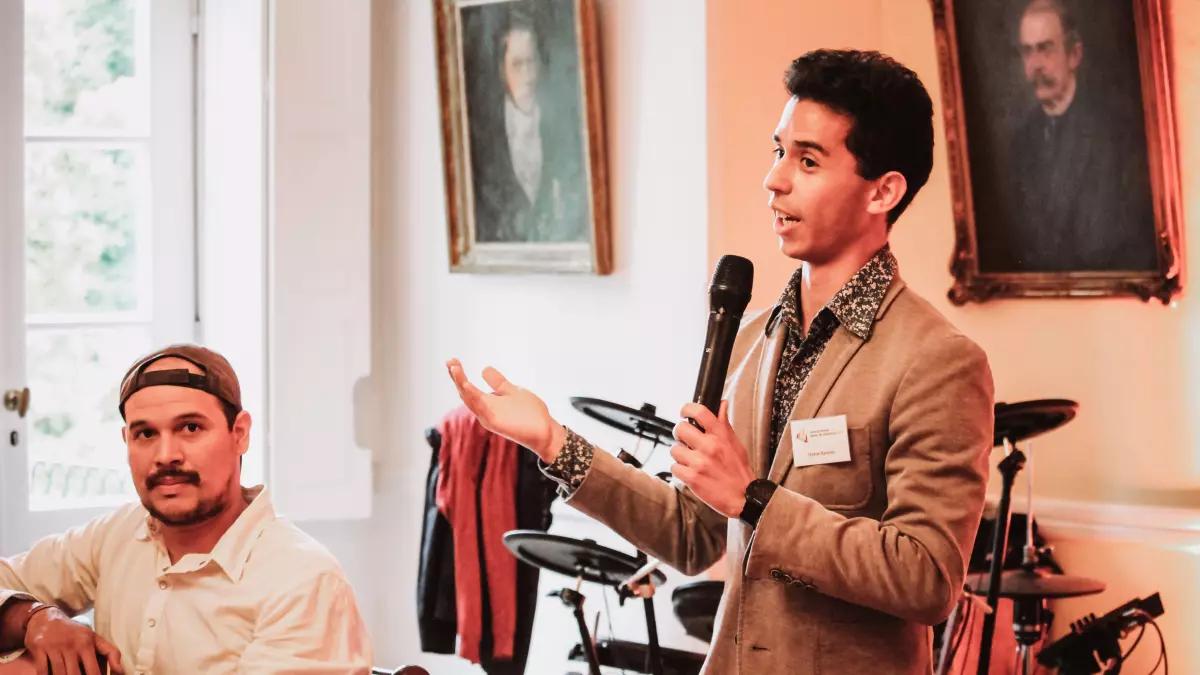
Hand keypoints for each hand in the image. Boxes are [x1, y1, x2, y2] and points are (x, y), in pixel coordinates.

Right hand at [24, 606, 123, 674]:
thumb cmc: (74, 633)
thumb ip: (110, 653)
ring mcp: (54, 646)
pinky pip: (42, 670)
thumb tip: (121, 672)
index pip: (93, 671)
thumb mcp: (94, 639)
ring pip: (59, 674)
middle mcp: (71, 644)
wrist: (46, 618)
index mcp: (87, 643)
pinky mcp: (39, 648)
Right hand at [446, 359, 565, 462]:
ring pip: (470, 399)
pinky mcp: (496, 423)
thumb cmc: (530, 414)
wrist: (546, 431)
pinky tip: (467, 384)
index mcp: (487, 403)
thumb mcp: (512, 391)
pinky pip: (481, 408)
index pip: (468, 388)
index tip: (452, 360)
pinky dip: (473, 396)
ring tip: (455, 368)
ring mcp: (489, 417)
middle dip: (456, 377)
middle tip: (450, 361)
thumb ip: (498, 382)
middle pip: (464, 393)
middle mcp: (484, 411)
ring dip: (461, 383)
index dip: (459, 375)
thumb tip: (484, 368)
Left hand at [670, 401, 755, 518]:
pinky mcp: (692, 478)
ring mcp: (700, 463)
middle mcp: (709, 446)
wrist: (744, 498)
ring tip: (690, 460)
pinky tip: (690, 472)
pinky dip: (680, 470)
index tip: (684, 412)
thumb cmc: (739, 471)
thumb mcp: (736, 444)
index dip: (687, 408)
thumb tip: (722, 404)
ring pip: (674, 449)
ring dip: (680, 455)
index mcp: (720, 435)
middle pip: (680, 429)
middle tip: (686, 441)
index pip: (700, 412)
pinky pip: (674, 467)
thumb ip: (724, 425)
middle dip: (680, 435)